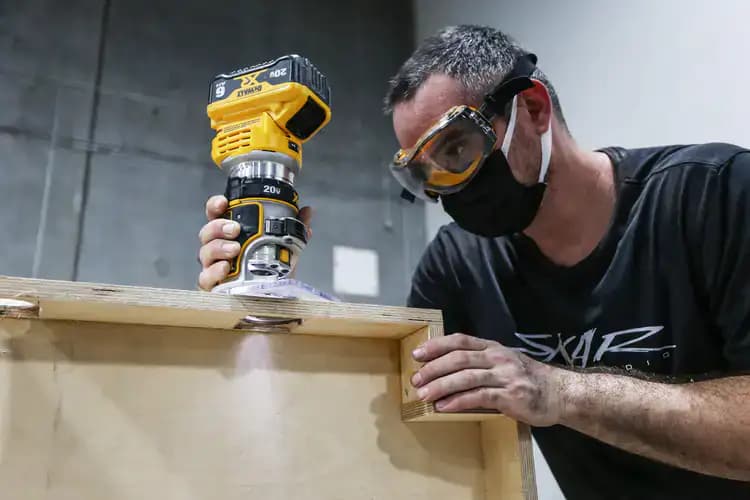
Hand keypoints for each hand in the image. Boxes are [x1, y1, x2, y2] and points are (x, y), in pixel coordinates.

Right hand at [197, 195, 312, 290]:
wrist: (275, 299)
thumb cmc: (272, 270)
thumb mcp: (287, 247)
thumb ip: (295, 228)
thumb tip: (307, 211)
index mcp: (231, 234)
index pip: (216, 215)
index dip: (215, 206)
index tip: (224, 202)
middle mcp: (218, 248)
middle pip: (208, 231)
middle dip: (218, 226)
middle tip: (235, 228)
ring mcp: (213, 267)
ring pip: (205, 252)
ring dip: (218, 247)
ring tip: (235, 249)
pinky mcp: (213, 286)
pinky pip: (205, 278)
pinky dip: (213, 272)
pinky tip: (225, 268)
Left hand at [411, 333, 564, 426]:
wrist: (559, 393)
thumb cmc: (527, 380)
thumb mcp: (503, 363)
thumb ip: (479, 364)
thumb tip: (444, 372)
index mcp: (493, 348)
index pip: (460, 341)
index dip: (437, 345)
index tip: (417, 354)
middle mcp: (497, 358)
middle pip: (459, 358)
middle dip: (434, 368)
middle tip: (415, 379)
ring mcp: (504, 376)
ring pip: (466, 377)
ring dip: (441, 386)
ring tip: (423, 395)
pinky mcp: (510, 396)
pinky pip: (479, 397)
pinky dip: (458, 401)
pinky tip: (444, 407)